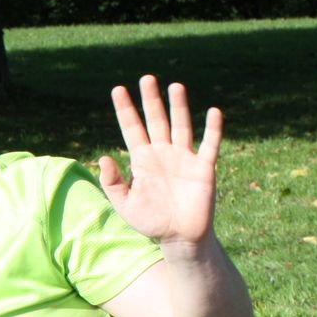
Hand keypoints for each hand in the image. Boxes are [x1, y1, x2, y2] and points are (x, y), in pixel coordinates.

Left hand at [100, 75, 222, 250]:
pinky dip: (213, 129)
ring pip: (181, 126)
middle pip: (156, 120)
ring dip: (178, 107)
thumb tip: (103, 157)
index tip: (117, 89)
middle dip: (150, 100)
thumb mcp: (125, 204)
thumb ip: (113, 182)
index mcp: (142, 160)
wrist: (179, 239)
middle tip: (146, 78)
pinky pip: (210, 145)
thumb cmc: (151, 222)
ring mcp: (184, 159)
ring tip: (175, 86)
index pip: (132, 128)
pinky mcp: (203, 168)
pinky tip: (213, 112)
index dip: (125, 109)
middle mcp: (163, 154)